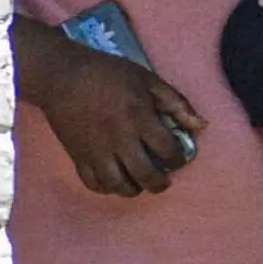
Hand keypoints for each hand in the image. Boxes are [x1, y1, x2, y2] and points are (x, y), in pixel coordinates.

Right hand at [25, 27, 202, 197]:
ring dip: (133, 189)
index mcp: (138, 118)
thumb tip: (202, 126)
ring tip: (138, 182)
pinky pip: (93, 183)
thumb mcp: (147, 79)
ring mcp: (96, 150)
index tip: (177, 156)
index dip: (178, 158)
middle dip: (159, 183)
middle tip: (162, 180)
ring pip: (118, 185)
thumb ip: (176, 103)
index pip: (167, 150)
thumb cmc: (107, 74)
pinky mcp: (77, 155)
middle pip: (145, 175)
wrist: (60, 75)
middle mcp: (118, 139)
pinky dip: (106, 188)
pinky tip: (114, 180)